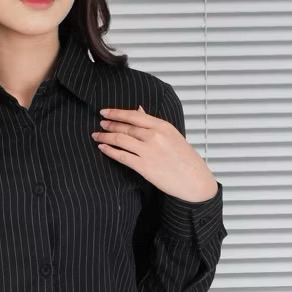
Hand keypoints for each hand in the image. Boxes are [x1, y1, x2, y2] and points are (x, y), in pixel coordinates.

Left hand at [92, 106, 217, 201]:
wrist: (194, 181)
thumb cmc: (186, 160)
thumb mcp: (172, 136)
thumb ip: (153, 124)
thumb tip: (139, 110)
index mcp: (163, 126)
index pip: (134, 115)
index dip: (117, 113)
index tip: (106, 111)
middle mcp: (154, 137)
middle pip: (125, 127)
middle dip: (109, 125)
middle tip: (101, 124)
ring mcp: (148, 152)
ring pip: (120, 140)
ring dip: (106, 137)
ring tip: (97, 135)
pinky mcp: (143, 167)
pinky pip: (122, 156)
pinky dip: (109, 151)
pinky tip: (102, 148)